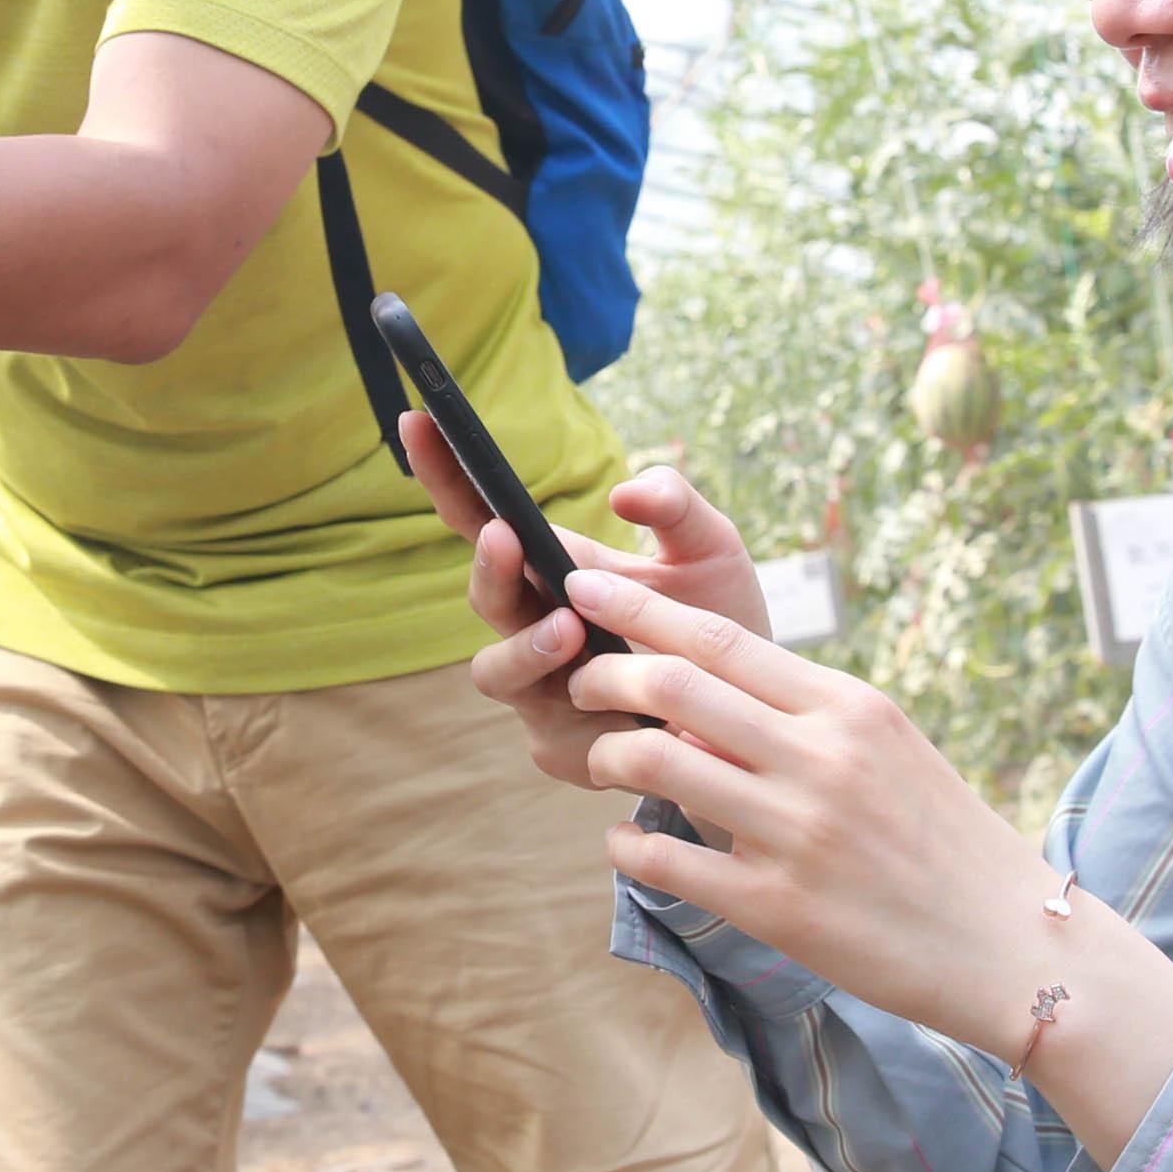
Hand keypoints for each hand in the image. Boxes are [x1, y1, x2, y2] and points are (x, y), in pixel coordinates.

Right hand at [399, 425, 765, 791]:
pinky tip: (625, 714)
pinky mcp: (567, 750)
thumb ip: (676, 505)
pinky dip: (582, 718)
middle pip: (482, 598)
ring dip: (525, 648)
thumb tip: (626, 492)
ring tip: (571, 632)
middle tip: (505, 535)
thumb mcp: (711, 549)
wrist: (755, 715)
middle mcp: (534, 629)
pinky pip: (552, 736)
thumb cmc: (717, 622)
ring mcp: (543, 693)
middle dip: (487, 568)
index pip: (483, 518)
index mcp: (554, 571)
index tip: (418, 422)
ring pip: (495, 673)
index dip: (446, 475)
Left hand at [547, 566, 1172, 1138]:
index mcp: (850, 708)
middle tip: (580, 682)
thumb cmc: (944, 840)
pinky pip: (665, 862)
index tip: (585, 582)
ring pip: (658, 764)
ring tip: (603, 761)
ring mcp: (797, 834)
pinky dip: (626, 844)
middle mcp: (822, 760)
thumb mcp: (890, 749)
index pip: (722, 639)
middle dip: (604, 675)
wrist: (1014, 943)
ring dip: (608, 755)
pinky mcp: (777, 909)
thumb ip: (804, 716)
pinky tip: (625, 840)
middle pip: (675, 687)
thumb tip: (704, 690)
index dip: (639, 607)